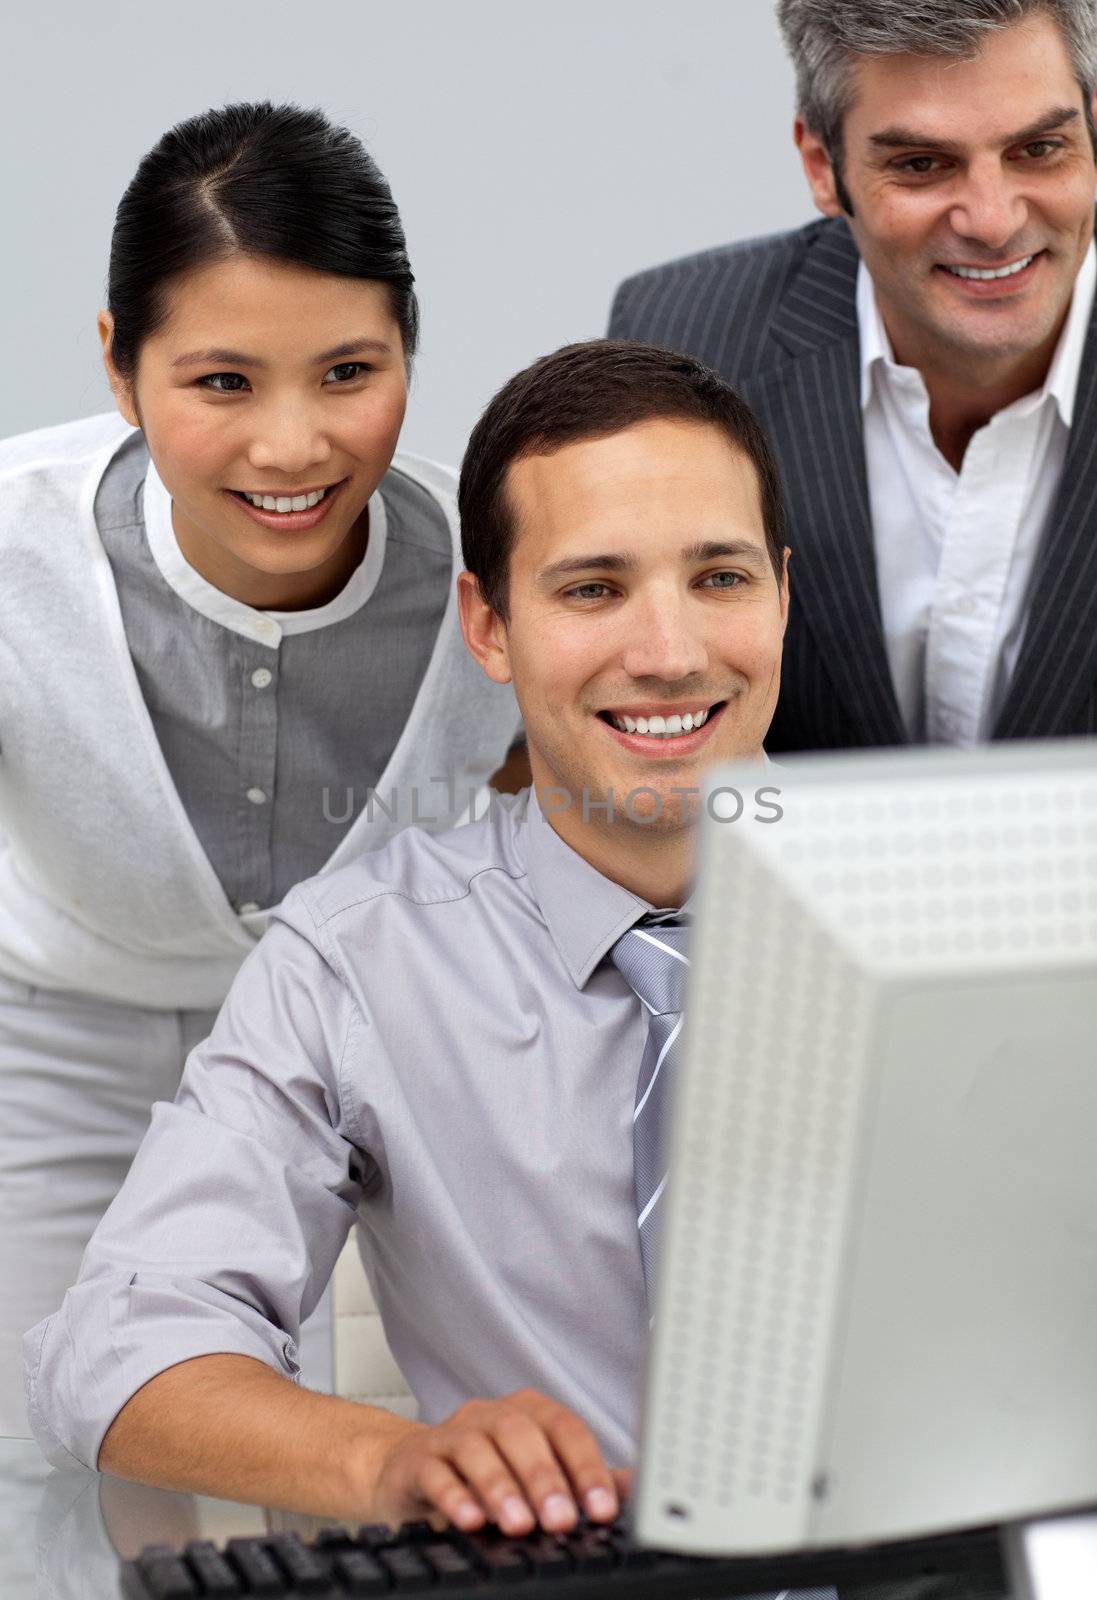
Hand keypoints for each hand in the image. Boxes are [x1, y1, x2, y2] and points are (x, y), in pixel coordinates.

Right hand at [366, 1389, 628, 1535]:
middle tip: (560, 1519)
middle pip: (521, 1432)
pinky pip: (435, 1472)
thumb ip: (579, 1476)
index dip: (586, 1466)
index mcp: (528, 1413)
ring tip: (519, 1524)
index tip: (601, 1509)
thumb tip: (629, 1487)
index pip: (565, 1428)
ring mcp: (452, 1434)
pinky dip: (454, 1496)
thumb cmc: (486, 1470)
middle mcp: (491, 1415)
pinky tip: (470, 1520)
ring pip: (477, 1449)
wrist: (411, 1470)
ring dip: (501, 1487)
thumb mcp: (535, 1471)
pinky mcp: (418, 1460)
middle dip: (544, 1477)